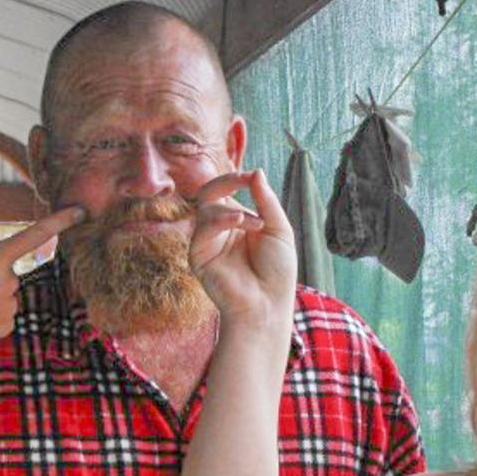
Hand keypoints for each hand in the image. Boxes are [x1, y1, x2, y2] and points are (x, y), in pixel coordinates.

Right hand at [189, 169, 296, 327]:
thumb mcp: (278, 229)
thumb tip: (255, 171)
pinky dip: (222, 218)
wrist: (268, 304)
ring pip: (205, 207)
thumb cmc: (277, 272)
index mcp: (238, 223)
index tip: (251, 176)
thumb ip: (266, 201)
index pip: (228, 191)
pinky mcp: (198, 255)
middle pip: (208, 193)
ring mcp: (207, 242)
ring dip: (233, 209)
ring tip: (257, 224)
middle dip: (225, 181)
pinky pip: (202, 227)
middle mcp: (220, 230)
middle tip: (243, 179)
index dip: (237, 179)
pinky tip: (243, 223)